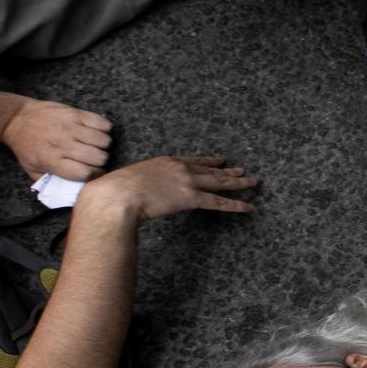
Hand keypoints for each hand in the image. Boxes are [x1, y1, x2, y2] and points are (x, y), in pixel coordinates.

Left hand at [0, 97, 112, 182]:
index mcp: (51, 160)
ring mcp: (70, 127)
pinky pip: (103, 123)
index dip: (94, 175)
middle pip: (98, 157)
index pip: (85, 173)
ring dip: (102, 145)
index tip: (93, 172)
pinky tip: (95, 132)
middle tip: (93, 158)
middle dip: (99, 161)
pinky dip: (104, 129)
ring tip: (94, 145)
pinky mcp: (75, 113)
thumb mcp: (31, 169)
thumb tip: (70, 193)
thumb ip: (50, 182)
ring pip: (104, 140)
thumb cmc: (26, 146)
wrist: (17, 119)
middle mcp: (62, 144)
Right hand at [78, 155, 257, 222]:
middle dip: (228, 171)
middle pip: (210, 170)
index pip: (192, 160)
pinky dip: (236, 205)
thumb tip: (132, 192)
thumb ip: (137, 183)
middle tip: (242, 170)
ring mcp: (187, 182)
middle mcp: (179, 168)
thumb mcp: (127, 180)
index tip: (220, 161)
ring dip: (239, 183)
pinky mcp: (191, 198)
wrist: (117, 195)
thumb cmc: (113, 191)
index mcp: (164, 161)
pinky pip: (219, 202)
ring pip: (219, 183)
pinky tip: (249, 206)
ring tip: (253, 182)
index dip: (208, 162)